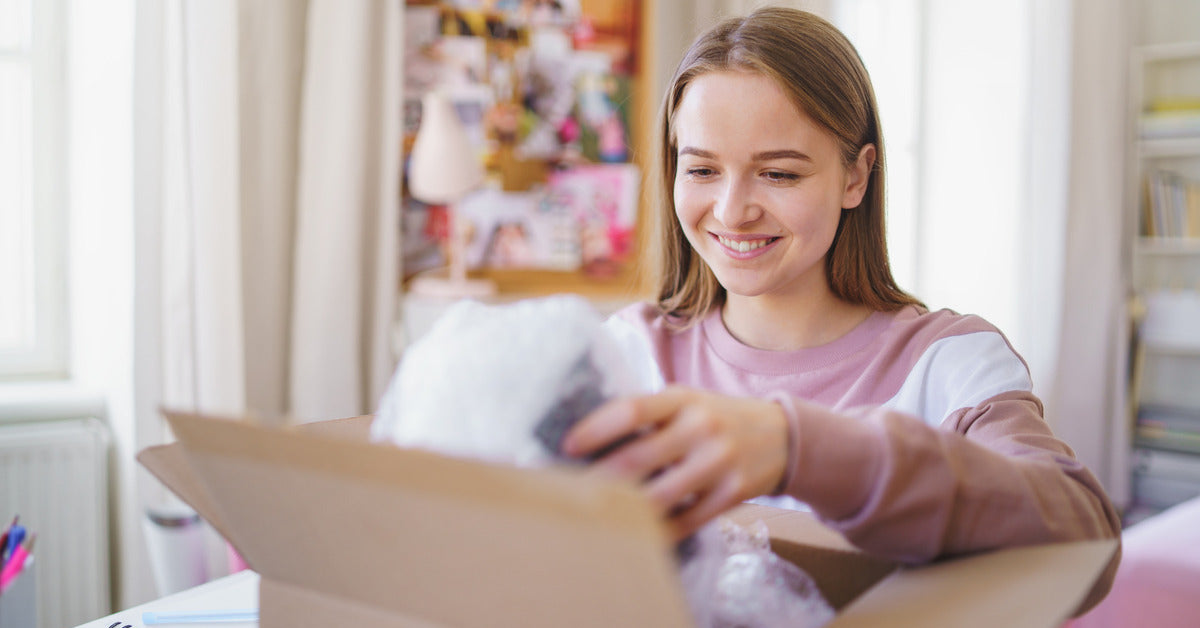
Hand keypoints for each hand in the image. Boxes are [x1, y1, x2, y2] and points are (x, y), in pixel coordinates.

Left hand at [562, 386, 788, 540]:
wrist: (781, 436)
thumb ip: (649, 414)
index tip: (568, 446)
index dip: (596, 429)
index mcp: (683, 399)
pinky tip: (637, 532)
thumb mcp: (686, 401)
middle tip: (572, 491)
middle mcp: (702, 426)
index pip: (632, 410)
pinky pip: (687, 520)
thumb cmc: (715, 417)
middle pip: (640, 457)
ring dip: (626, 509)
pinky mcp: (734, 493)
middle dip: (600, 478)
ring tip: (599, 515)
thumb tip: (590, 437)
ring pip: (661, 496)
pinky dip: (659, 530)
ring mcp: (720, 461)